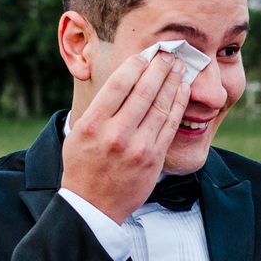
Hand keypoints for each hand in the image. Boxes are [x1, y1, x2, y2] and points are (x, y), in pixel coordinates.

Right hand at [61, 50, 190, 222]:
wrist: (93, 206)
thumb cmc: (83, 167)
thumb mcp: (77, 134)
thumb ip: (97, 109)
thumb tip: (121, 79)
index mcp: (93, 124)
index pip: (118, 84)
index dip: (136, 65)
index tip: (146, 55)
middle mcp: (115, 134)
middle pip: (143, 91)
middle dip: (159, 68)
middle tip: (169, 54)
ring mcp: (137, 147)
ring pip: (160, 106)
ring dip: (173, 82)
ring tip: (180, 67)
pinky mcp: (153, 158)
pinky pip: (169, 126)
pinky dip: (178, 104)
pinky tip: (183, 90)